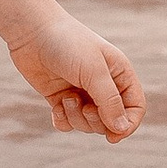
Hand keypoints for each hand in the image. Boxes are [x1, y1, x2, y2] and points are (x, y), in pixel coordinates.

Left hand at [7, 13, 143, 140]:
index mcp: (119, 73)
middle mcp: (103, 84)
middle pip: (111, 121)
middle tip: (84, 107)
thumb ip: (109, 102)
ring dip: (77, 118)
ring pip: (88, 124)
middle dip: (96, 121)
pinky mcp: (61, 98)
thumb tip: (121, 129)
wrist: (32, 31)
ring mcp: (81, 92)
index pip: (135, 107)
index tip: (113, 136)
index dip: (128, 124)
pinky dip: (63, 120)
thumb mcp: (93, 72)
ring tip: (66, 99)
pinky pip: (68, 123)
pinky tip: (55, 107)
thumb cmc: (67, 44)